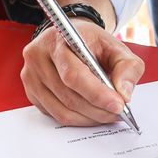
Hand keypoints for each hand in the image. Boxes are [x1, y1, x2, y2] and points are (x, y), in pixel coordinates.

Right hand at [21, 19, 145, 126]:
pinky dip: (77, 119)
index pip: (74, 74)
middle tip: (118, 113)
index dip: (97, 94)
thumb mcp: (116, 45)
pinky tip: (92, 113)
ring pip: (62, 110)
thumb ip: (127, 66)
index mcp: (59, 39)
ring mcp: (31, 76)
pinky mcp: (31, 92)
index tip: (118, 105)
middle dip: (98, 110)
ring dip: (89, 118)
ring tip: (108, 114)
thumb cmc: (92, 42)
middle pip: (69, 96)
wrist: (70, 37)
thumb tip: (124, 94)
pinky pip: (55, 115)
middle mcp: (39, 56)